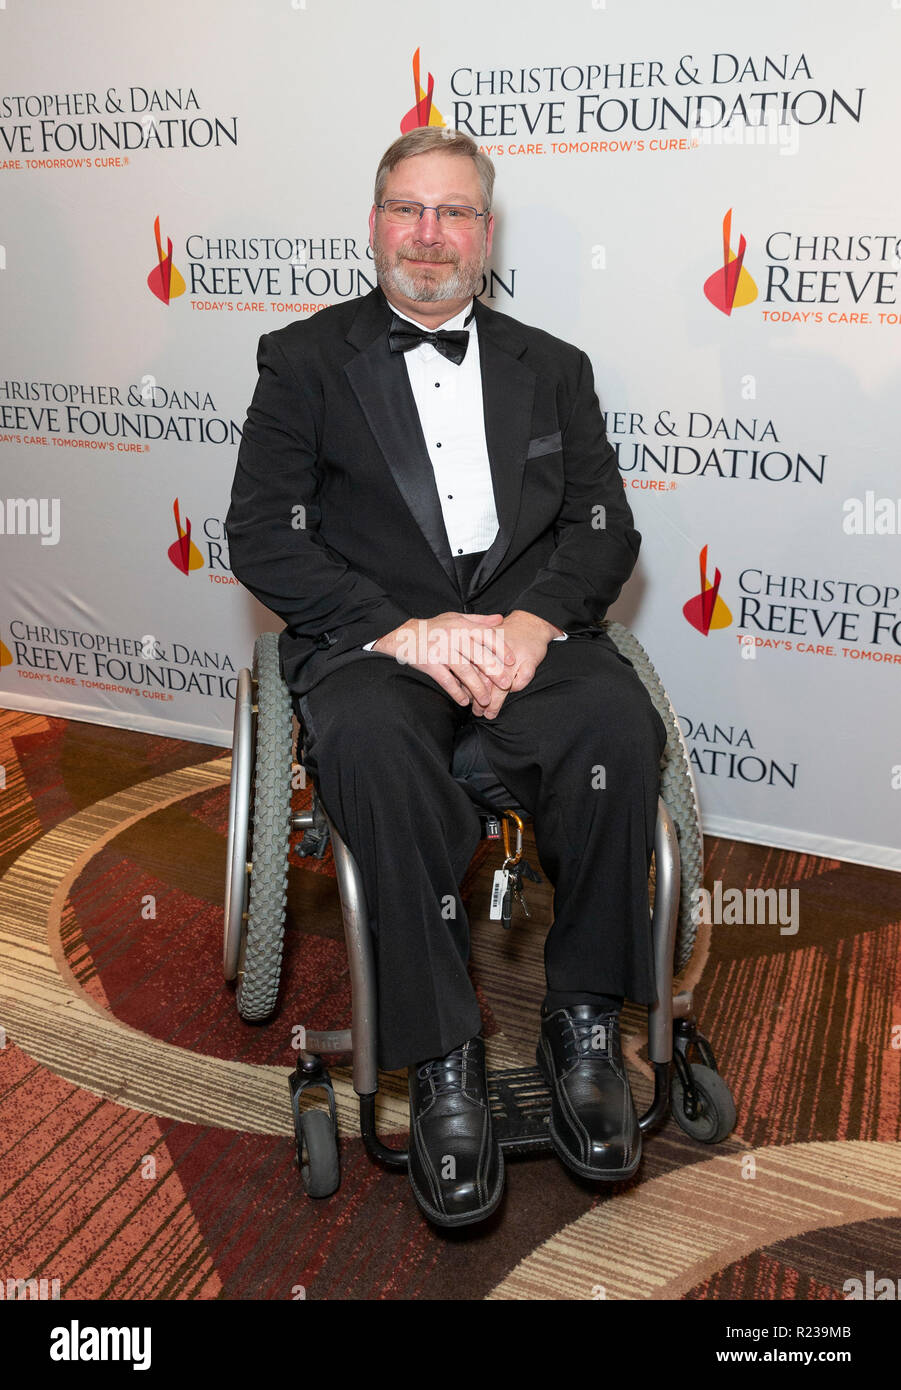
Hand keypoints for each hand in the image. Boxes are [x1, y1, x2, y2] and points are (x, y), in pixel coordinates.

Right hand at [372, 611, 515, 707]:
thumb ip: (479, 620)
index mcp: (461, 625)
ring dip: (476, 687)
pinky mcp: (430, 663)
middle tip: (506, 685)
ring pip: (464, 671)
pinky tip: (464, 701)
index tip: (511, 661)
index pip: (486, 635)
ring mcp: (441, 650)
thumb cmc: (435, 627)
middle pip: (478, 655)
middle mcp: (453, 636)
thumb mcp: (456, 618)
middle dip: (494, 672)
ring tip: (486, 700)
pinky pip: (446, 680)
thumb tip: (500, 619)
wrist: (405, 636)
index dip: (501, 648)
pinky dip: (456, 692)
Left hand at [473, 610, 561, 719]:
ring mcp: (514, 657)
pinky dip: (517, 686)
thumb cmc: (505, 636)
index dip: (469, 689)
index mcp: (483, 648)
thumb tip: (456, 681)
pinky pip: (523, 678)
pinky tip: (512, 691)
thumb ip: (472, 660)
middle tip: (478, 713)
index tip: (467, 702)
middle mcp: (497, 654)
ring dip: (496, 701)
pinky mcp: (530, 659)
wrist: (530, 624)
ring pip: (503, 684)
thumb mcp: (485, 644)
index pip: (473, 672)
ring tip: (490, 714)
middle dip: (481, 700)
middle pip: (486, 681)